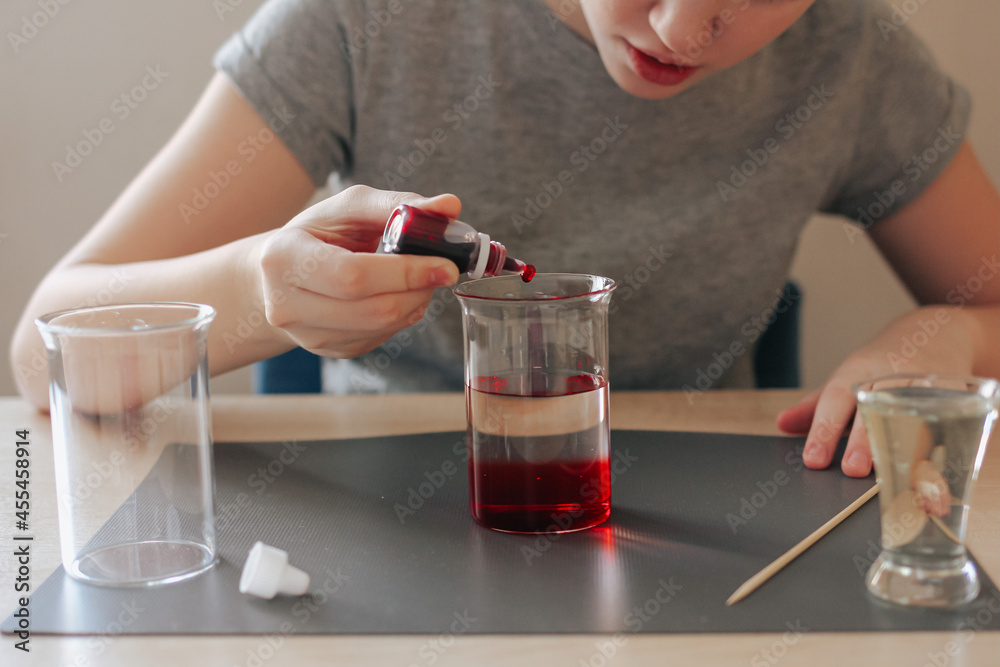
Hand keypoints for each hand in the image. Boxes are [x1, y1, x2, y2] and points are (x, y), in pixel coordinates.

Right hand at [256, 185, 461, 358]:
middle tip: (442, 270)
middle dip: (419, 289)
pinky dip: (401, 316)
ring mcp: (307, 335)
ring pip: (382, 327)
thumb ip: (398, 204)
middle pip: (373, 310)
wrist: (280, 273)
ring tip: (418, 278)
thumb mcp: (348, 208)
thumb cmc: (317, 234)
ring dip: (414, 303)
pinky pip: (380, 338)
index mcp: (284, 259)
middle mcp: (287, 305)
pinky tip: (397, 295)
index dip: (406, 273)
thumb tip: (450, 206)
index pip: (353, 276)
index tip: (444, 264)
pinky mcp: (328, 350)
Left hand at [775, 306, 974, 476]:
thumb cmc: (882, 363)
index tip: (813, 460)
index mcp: (857, 371)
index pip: (835, 400)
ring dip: (901, 444)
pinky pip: (945, 417)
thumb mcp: (846, 378)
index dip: (824, 430)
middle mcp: (888, 374)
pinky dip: (938, 442)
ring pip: (910, 414)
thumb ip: (815, 406)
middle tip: (852, 469)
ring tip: (892, 475)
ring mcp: (922, 381)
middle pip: (873, 407)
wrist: (935, 331)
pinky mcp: (953, 390)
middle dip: (863, 439)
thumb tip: (781, 424)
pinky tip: (932, 467)